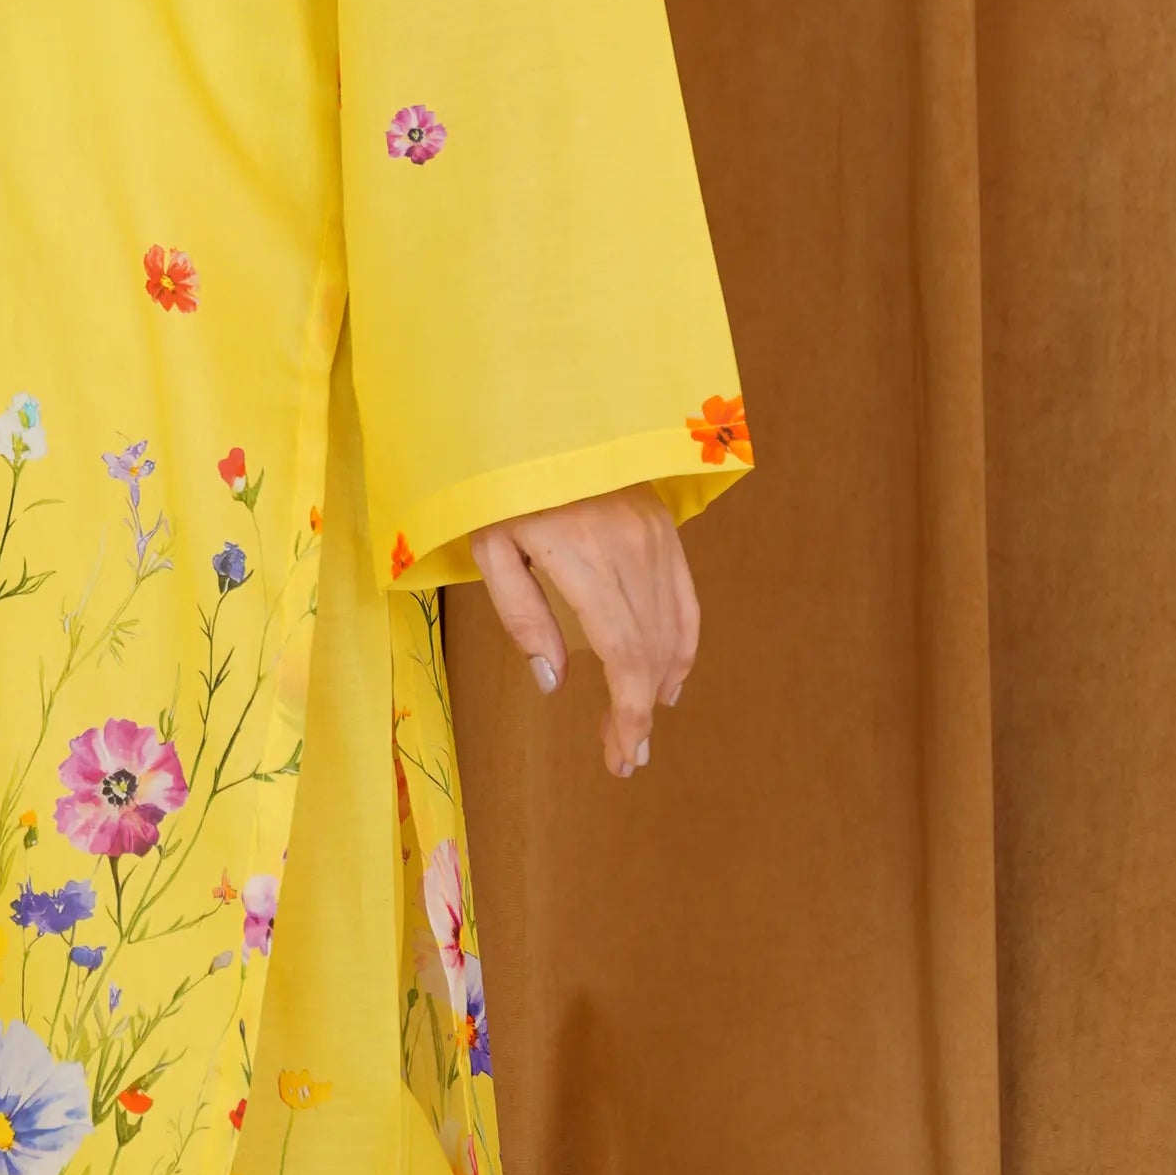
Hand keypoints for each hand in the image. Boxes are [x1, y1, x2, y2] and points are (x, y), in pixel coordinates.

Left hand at [465, 483, 695, 774]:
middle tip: (623, 756)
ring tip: (638, 730)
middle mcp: (630, 549)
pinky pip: (685, 600)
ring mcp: (655, 538)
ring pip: (673, 631)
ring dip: (661, 688)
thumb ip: (521, 614)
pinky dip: (682, 646)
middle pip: (651, 651)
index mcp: (583, 557)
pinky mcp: (665, 529)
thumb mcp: (490, 547)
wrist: (542, 418)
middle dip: (640, 713)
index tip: (621, 753)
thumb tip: (554, 681)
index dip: (628, 712)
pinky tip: (669, 682)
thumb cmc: (501, 486)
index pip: (624, 654)